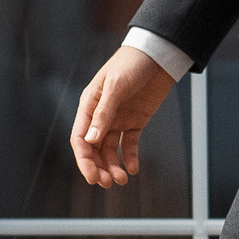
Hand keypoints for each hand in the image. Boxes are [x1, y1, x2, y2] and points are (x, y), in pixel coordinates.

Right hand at [71, 46, 176, 187]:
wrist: (158, 55)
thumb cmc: (132, 63)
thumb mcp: (116, 85)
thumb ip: (104, 112)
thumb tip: (91, 140)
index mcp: (89, 105)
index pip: (80, 138)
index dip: (84, 160)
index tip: (92, 177)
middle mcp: (101, 115)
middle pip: (94, 149)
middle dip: (98, 167)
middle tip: (108, 183)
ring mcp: (118, 119)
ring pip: (111, 150)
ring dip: (114, 166)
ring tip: (122, 179)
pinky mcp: (136, 121)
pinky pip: (130, 144)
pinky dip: (130, 157)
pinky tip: (133, 169)